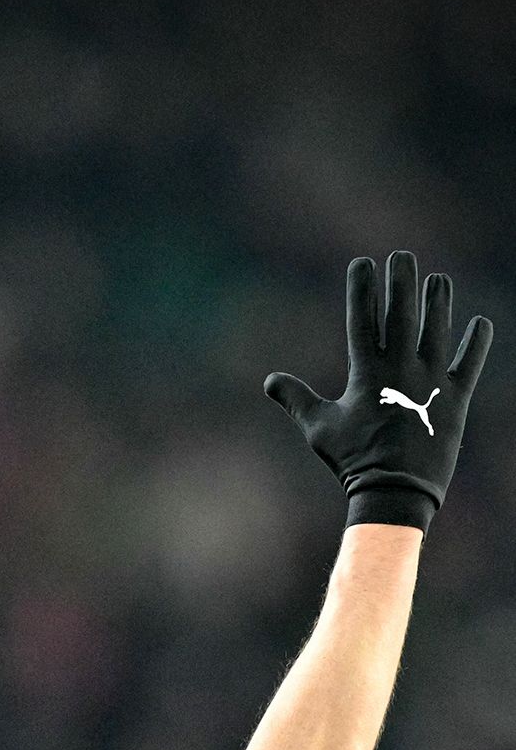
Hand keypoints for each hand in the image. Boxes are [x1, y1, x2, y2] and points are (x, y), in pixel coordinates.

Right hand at [264, 252, 492, 531]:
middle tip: (403, 256)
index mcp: (367, 372)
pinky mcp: (456, 399)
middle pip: (404, 312)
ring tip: (438, 280)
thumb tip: (270, 380)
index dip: (362, 287)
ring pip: (439, 329)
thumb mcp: (319, 429)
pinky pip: (470, 363)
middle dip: (402, 280)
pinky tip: (480, 323)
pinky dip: (476, 342)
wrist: (395, 493)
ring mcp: (432, 381)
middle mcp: (402, 368)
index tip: (362, 263)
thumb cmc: (353, 461)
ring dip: (439, 301)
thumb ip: (296, 399)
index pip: (363, 318)